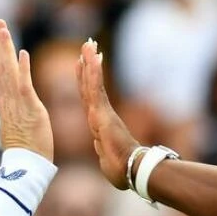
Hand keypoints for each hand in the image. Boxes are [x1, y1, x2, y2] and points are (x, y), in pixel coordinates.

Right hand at [0, 20, 53, 161]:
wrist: (26, 166)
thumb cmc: (24, 150)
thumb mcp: (15, 125)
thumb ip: (11, 111)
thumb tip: (6, 104)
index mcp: (5, 103)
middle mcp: (7, 100)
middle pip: (0, 66)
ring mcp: (17, 104)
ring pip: (8, 70)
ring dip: (5, 48)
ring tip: (2, 29)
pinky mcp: (30, 109)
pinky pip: (25, 85)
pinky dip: (22, 68)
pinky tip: (22, 52)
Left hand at [76, 38, 138, 188]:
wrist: (133, 171)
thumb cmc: (122, 170)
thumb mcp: (107, 159)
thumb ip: (103, 150)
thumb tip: (101, 149)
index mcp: (99, 124)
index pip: (89, 98)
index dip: (86, 81)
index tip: (83, 64)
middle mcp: (100, 114)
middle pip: (90, 85)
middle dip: (87, 64)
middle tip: (87, 45)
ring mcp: (101, 112)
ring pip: (92, 84)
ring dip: (90, 63)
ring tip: (88, 44)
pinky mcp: (102, 113)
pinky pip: (95, 89)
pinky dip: (92, 73)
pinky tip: (90, 58)